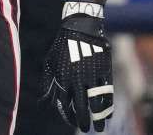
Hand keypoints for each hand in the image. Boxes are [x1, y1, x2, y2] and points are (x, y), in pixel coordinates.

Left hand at [41, 1, 113, 131]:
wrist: (81, 27)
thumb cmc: (63, 45)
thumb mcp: (50, 62)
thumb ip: (47, 82)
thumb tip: (43, 100)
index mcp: (63, 79)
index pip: (65, 105)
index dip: (69, 116)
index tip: (72, 121)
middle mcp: (77, 80)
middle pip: (80, 107)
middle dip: (82, 120)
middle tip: (84, 127)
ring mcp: (92, 76)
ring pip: (95, 103)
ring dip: (98, 118)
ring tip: (98, 128)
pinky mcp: (104, 71)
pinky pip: (107, 92)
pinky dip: (108, 105)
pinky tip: (108, 113)